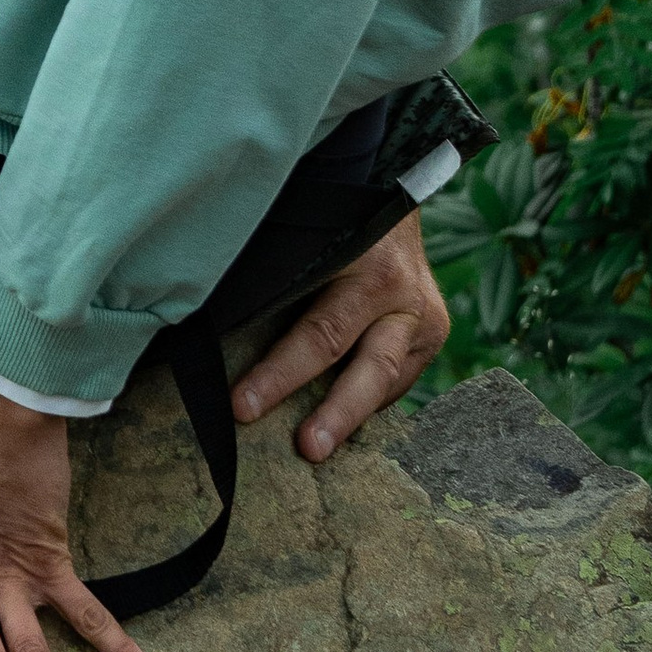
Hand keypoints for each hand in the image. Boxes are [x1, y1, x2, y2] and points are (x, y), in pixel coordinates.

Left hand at [231, 210, 448, 461]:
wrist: (388, 198)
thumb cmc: (329, 221)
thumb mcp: (308, 239)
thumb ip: (279, 282)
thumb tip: (217, 339)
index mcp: (368, 266)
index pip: (321, 333)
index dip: (279, 373)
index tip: (241, 406)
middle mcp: (404, 296)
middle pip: (368, 368)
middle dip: (334, 413)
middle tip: (306, 449)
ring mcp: (425, 318)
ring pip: (388, 381)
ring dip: (350, 420)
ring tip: (318, 452)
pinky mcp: (434, 335)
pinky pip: (398, 380)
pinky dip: (366, 403)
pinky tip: (336, 426)